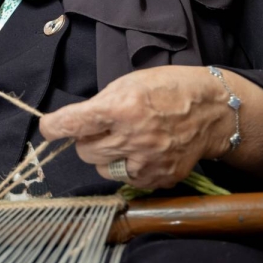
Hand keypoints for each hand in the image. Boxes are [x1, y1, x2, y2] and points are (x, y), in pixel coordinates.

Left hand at [38, 66, 232, 189]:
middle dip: (86, 139)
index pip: (72, 124)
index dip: (54, 126)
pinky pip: (125, 179)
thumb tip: (74, 122)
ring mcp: (147, 162)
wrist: (214, 111)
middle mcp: (133, 138)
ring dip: (104, 156)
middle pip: (83, 151)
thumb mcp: (131, 82)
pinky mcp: (158, 178)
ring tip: (125, 139)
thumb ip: (101, 103)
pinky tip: (142, 151)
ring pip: (101, 169)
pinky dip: (127, 167)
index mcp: (122, 108)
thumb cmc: (170, 89)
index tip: (48, 128)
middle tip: (103, 128)